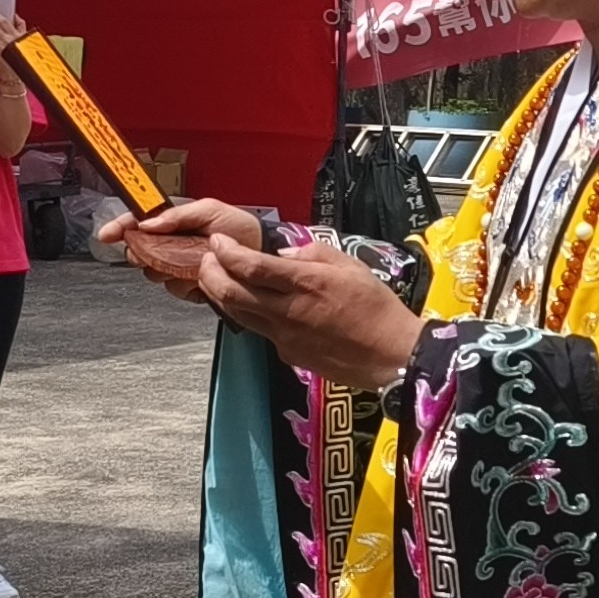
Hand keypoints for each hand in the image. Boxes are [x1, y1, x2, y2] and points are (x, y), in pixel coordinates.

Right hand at [106, 198, 264, 299]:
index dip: (118, 228)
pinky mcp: (189, 286)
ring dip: (167, 268)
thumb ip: (178, 215)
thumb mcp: (210, 210)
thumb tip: (148, 223)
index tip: (107, 234)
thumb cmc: (240, 227)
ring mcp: (178, 266)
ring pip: (154, 273)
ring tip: (189, 260)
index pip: (136, 224)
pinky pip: (174, 290)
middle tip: (156, 250)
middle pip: (138, 252)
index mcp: (172, 223)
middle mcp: (170, 245)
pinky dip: (185, 284)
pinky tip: (198, 276)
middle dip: (141, 251)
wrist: (262, 252)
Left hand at [198, 236, 422, 385]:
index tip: (218, 242)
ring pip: (236, 313)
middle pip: (230, 292)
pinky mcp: (287, 352)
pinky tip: (252, 303)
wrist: (390, 355)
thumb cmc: (377, 310)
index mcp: (306, 284)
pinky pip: (258, 329)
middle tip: (207, 258)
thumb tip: (287, 255)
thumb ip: (315, 254)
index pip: (251, 266)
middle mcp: (288, 311)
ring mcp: (284, 335)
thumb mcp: (352, 266)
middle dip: (210, 272)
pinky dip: (246, 312)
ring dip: (219, 294)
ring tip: (217, 278)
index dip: (227, 252)